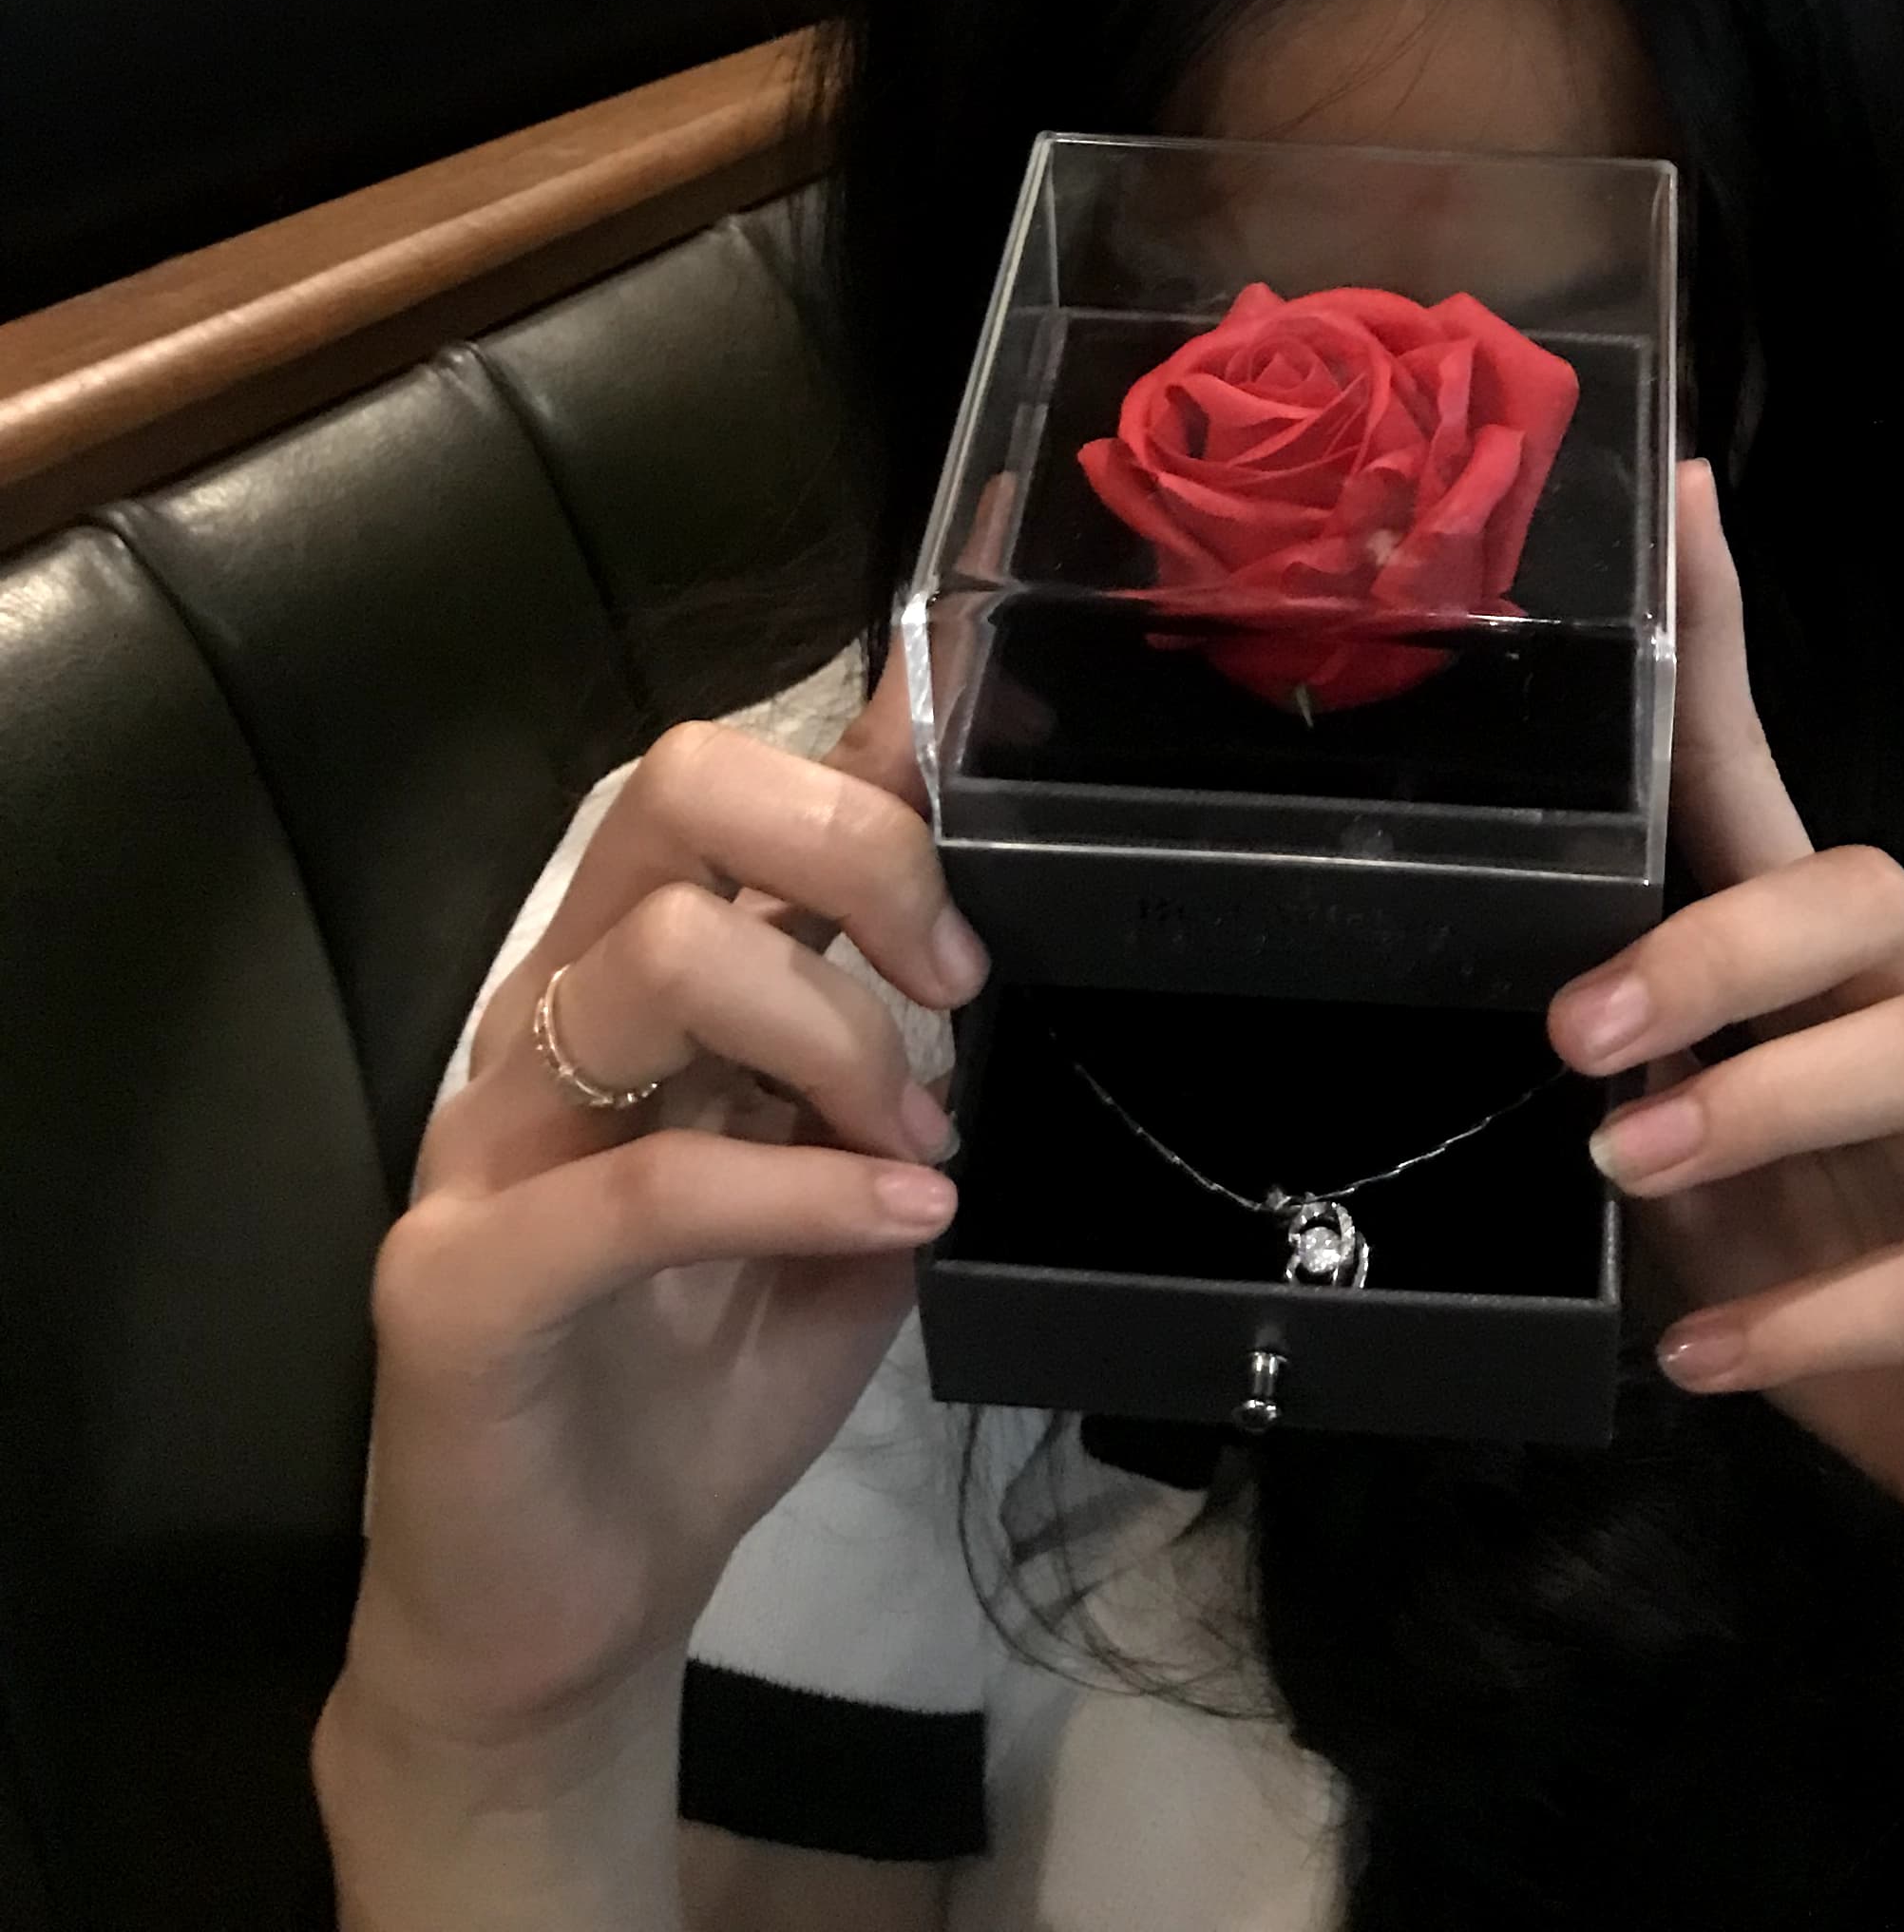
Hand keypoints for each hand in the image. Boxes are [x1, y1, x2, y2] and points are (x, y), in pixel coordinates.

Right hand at [338, 647, 982, 1754]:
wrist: (571, 1615)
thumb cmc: (708, 1388)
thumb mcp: (843, 1185)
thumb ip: (890, 1057)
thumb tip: (988, 933)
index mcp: (633, 978)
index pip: (729, 792)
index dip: (860, 744)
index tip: (981, 748)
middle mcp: (549, 1016)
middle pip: (677, 797)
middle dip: (856, 849)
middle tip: (953, 976)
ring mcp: (488, 1134)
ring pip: (669, 959)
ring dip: (839, 1033)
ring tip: (919, 1140)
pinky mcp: (459, 1276)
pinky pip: (644, 1183)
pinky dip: (801, 1188)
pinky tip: (900, 1214)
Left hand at [1548, 465, 1903, 1610]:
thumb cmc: (1842, 1283)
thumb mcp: (1704, 1165)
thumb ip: (1628, 1065)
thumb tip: (1485, 977)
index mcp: (1829, 988)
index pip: (1771, 783)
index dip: (1726, 642)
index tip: (1681, 500)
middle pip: (1867, 897)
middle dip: (1720, 943)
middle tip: (1578, 1029)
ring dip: (1766, 1105)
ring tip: (1631, 1169)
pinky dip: (1817, 1322)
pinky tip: (1704, 1359)